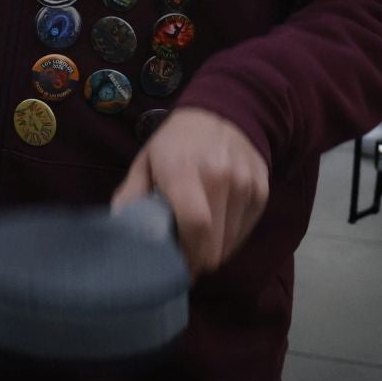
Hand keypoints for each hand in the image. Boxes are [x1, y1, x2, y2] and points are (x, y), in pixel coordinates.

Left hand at [112, 108, 268, 276]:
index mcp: (184, 171)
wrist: (223, 110)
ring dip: (214, 249)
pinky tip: (217, 225)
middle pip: (214, 244)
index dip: (187, 258)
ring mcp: (245, 183)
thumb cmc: (176, 142)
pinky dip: (230, 237)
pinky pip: (246, 231)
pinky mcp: (261, 189)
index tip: (176, 270)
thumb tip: (119, 233)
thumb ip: (131, 197)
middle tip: (185, 259)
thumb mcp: (146, 162)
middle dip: (198, 260)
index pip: (195, 227)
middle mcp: (220, 177)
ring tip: (199, 239)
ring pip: (231, 243)